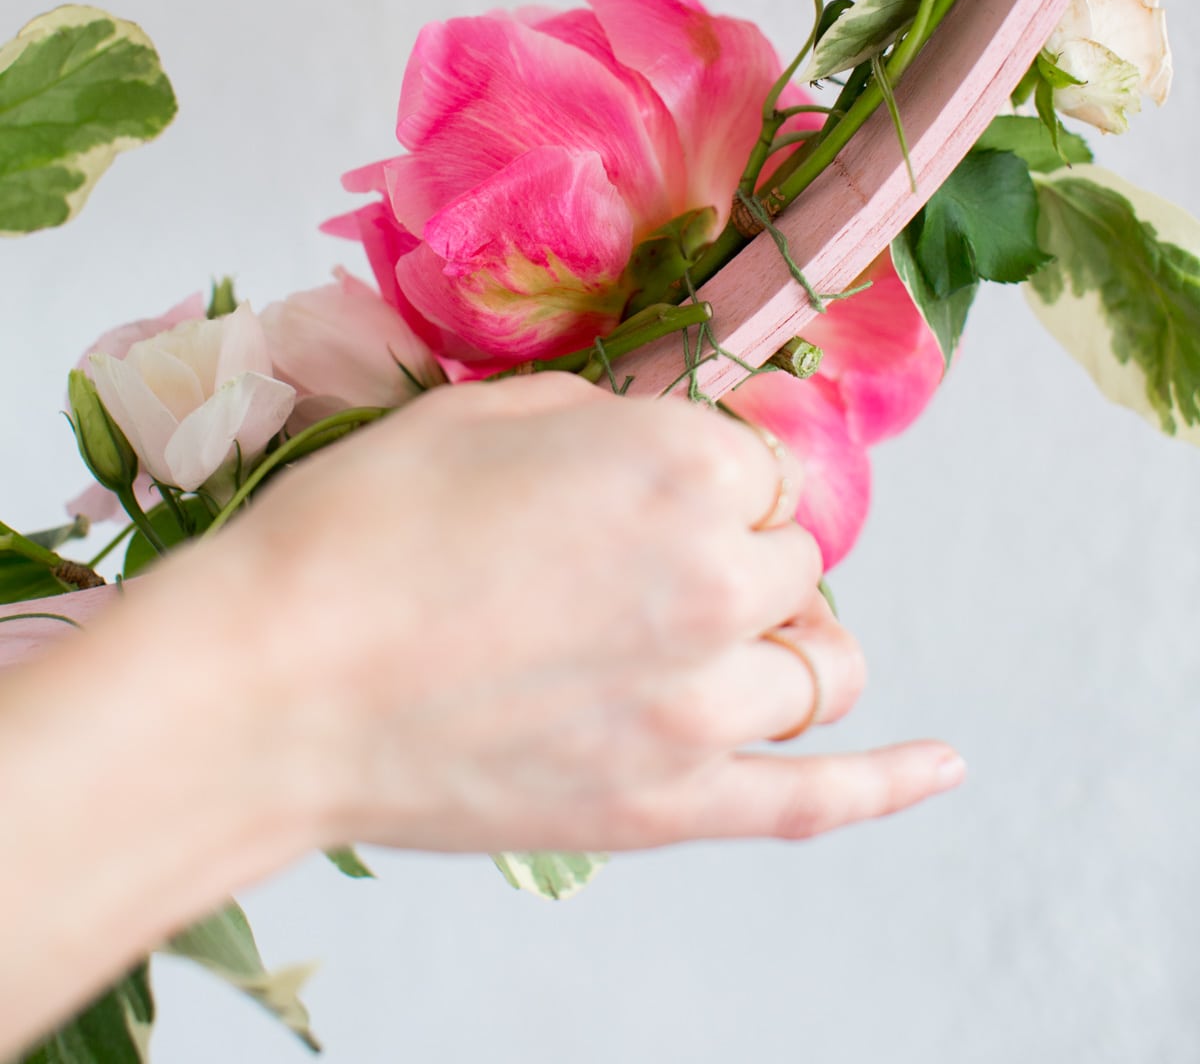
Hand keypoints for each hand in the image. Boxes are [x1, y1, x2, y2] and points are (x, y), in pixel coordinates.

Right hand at [226, 374, 964, 854]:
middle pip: (793, 557)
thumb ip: (606, 414)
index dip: (706, 469)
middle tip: (643, 558)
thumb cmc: (358, 533)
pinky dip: (890, 782)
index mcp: (682, 465)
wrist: (274, 684)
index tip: (659, 481)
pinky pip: (816, 801)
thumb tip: (657, 430)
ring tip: (713, 635)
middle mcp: (718, 579)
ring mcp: (701, 704)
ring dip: (778, 640)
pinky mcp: (668, 804)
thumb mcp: (482, 412)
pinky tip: (941, 764)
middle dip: (736, 547)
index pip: (764, 460)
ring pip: (818, 665)